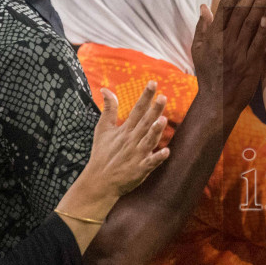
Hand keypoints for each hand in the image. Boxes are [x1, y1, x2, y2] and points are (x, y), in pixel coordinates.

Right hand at [65, 83, 170, 217]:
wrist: (99, 181)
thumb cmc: (102, 153)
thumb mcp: (102, 129)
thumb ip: (108, 109)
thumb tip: (105, 89)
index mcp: (125, 130)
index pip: (137, 110)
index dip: (145, 97)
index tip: (153, 83)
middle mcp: (132, 140)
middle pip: (145, 123)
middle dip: (154, 110)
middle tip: (163, 97)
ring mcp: (136, 155)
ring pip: (148, 140)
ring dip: (155, 131)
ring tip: (163, 119)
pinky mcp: (139, 169)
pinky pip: (150, 163)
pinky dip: (157, 158)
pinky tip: (166, 151)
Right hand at [190, 0, 265, 121]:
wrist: (217, 102)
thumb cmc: (207, 75)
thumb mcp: (197, 51)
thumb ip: (201, 28)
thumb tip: (203, 7)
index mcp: (213, 37)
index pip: (224, 9)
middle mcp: (225, 42)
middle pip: (240, 13)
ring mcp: (239, 53)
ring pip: (251, 25)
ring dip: (259, 6)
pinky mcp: (251, 64)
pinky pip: (259, 43)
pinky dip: (264, 30)